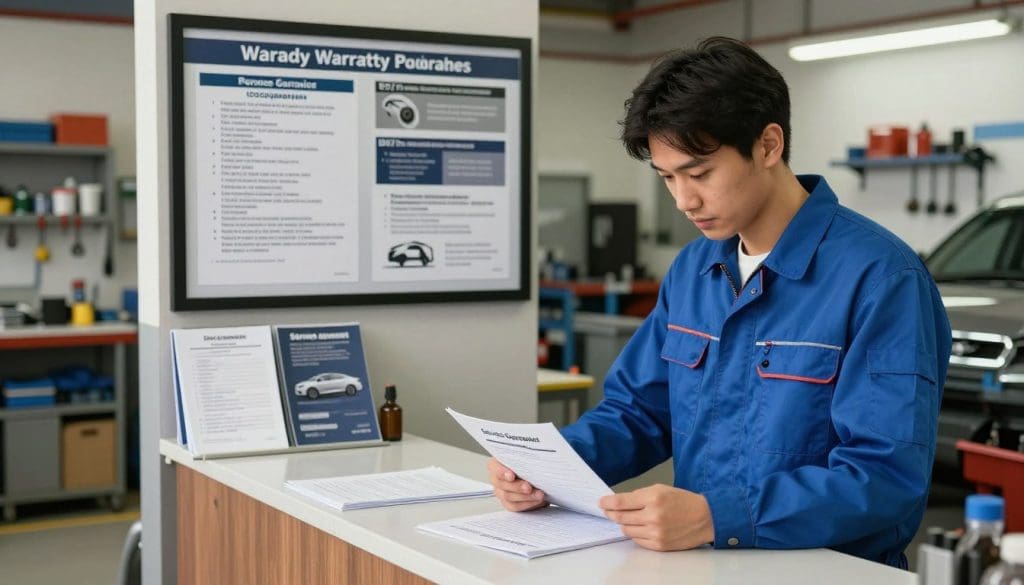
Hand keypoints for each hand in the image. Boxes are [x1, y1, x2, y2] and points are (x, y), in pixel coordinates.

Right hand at [487, 458, 547, 511]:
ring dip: (525, 496)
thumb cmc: (530, 465)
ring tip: (539, 494)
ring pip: (508, 496)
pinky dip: (527, 503)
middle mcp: (497, 478)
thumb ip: (526, 459)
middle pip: (501, 484)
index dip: (501, 472)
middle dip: (517, 486)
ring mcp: (501, 492)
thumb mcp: (528, 459)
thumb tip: (534, 460)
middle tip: (528, 487)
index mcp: (497, 464)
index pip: (494, 467)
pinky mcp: (509, 503)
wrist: (538, 479)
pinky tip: (537, 500)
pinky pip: (515, 506)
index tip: (511, 476)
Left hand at [599, 484, 713, 550]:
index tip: (601, 502)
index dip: (607, 503)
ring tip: (629, 518)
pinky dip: (635, 534)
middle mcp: (653, 516)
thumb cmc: (683, 502)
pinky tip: (640, 528)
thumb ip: (639, 495)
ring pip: (626, 530)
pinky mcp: (659, 545)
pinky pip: (637, 540)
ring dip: (624, 524)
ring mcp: (656, 532)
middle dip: (612, 513)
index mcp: (653, 498)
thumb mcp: (661, 489)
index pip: (621, 502)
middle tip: (608, 510)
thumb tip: (619, 502)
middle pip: (620, 517)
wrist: (705, 518)